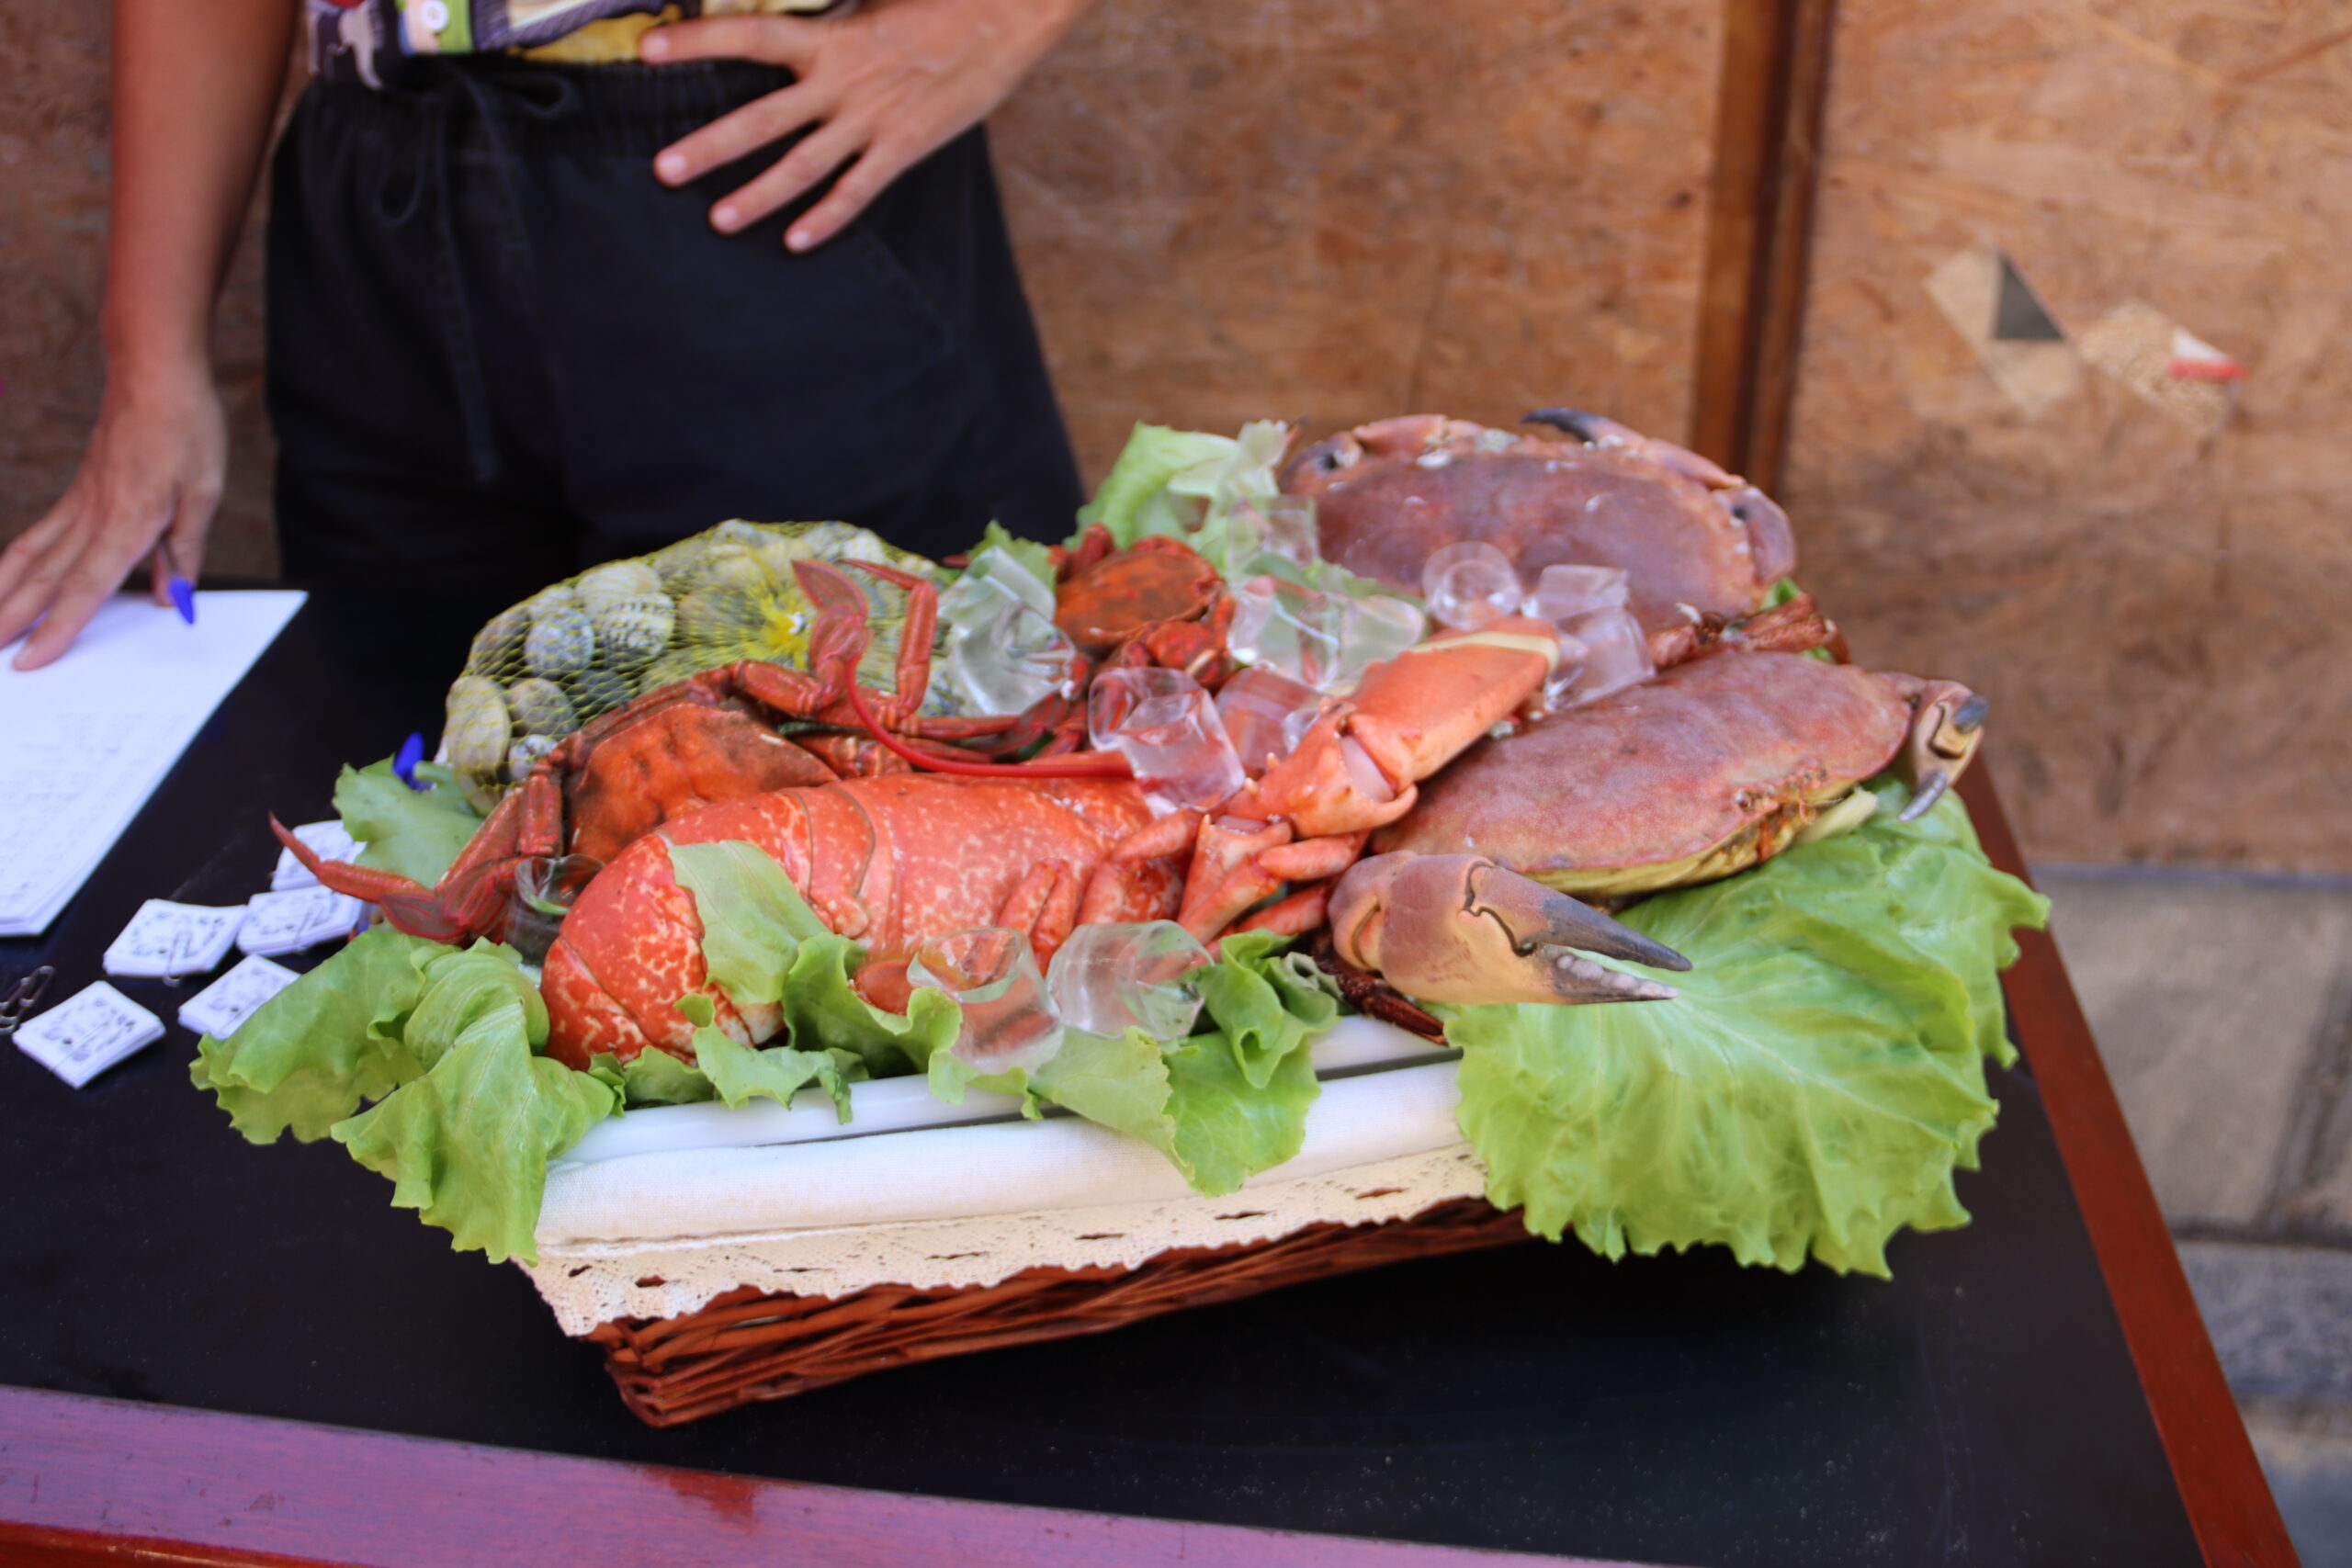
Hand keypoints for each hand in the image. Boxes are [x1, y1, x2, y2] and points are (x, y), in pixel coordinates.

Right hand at [0, 360, 224, 668]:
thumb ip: (183, 549)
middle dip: (15, 621)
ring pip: (31, 557)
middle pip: (46, 579)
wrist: (153, 373)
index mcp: (128, 522)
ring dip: (4, 593)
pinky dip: (15, 561)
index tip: (32, 659)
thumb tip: (173, 597)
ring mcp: (79, 503)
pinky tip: (4, 576)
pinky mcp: (77, 493)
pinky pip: (39, 534)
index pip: (86, 588)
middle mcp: (93, 516)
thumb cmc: (185, 428)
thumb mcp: (204, 492)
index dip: (59, 628)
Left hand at [641, 0, 1091, 251]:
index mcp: (832, 35)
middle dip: (711, 145)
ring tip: (717, 220)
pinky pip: (859, 189)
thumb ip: (827, 17)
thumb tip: (786, 26)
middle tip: (663, 168)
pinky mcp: (905, 147)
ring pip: (803, 164)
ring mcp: (872, 119)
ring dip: (758, 194)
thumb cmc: (939, 0)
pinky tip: (797, 241)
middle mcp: (842, 81)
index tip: (648, 49)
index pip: (751, 34)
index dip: (698, 40)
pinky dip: (828, 217)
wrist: (1007, 15)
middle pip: (762, 117)